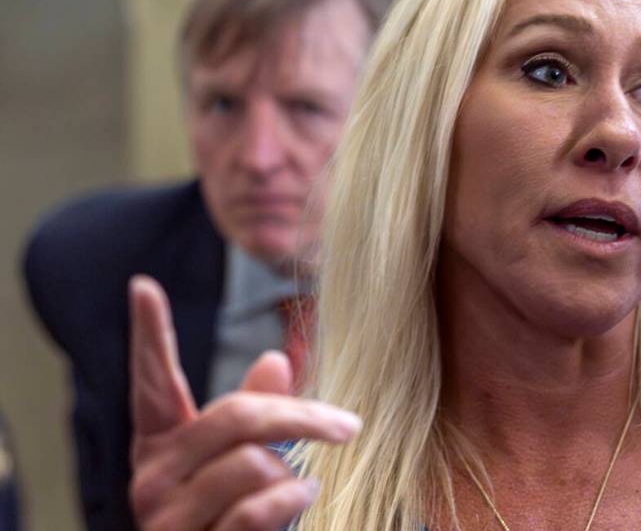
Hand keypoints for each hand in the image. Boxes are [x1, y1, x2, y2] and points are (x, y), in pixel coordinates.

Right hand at [128, 275, 359, 530]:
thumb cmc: (231, 514)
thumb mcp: (240, 459)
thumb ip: (254, 412)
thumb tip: (274, 359)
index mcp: (159, 442)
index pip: (152, 380)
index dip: (149, 334)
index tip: (142, 284)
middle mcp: (152, 474)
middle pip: (236, 416)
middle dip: (302, 418)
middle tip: (347, 425)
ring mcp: (167, 516)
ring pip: (255, 464)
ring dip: (293, 474)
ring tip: (299, 485)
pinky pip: (258, 509)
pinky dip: (292, 500)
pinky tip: (302, 496)